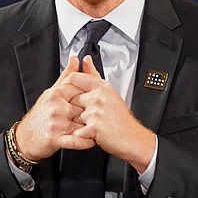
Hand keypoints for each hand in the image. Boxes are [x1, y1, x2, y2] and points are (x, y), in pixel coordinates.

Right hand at [15, 56, 95, 160]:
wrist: (25, 139)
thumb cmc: (40, 116)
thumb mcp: (51, 92)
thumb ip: (66, 75)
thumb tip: (75, 58)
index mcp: (56, 94)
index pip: (80, 89)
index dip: (91, 95)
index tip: (99, 100)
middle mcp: (56, 107)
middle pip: (83, 107)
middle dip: (94, 113)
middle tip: (103, 116)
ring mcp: (55, 123)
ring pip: (82, 124)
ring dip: (93, 128)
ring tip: (101, 129)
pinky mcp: (55, 139)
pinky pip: (76, 140)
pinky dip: (86, 141)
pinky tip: (92, 140)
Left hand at [68, 56, 155, 172]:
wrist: (132, 138)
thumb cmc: (120, 118)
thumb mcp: (109, 92)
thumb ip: (94, 75)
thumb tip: (85, 59)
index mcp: (101, 87)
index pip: (75, 78)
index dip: (66, 86)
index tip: (65, 93)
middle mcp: (98, 97)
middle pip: (71, 98)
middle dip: (74, 108)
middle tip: (85, 116)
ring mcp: (96, 111)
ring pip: (73, 115)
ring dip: (78, 123)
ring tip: (91, 126)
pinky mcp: (94, 127)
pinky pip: (77, 130)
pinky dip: (81, 135)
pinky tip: (90, 135)